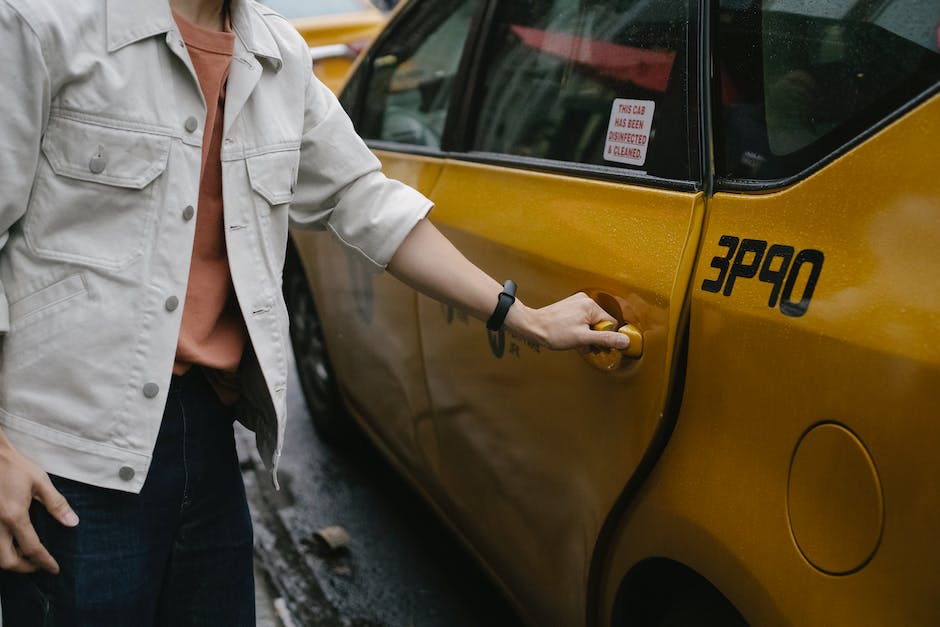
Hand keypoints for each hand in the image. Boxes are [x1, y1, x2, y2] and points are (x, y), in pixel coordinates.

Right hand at [0, 440, 78, 573]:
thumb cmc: (12, 465)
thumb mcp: (39, 481)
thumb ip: (56, 503)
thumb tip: (72, 522)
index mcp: (14, 516)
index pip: (32, 548)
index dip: (44, 562)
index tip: (53, 568)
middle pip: (7, 561)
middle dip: (24, 567)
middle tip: (39, 564)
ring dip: (11, 560)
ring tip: (27, 554)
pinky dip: (2, 549)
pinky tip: (13, 542)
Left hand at [506, 292, 630, 351]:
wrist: (533, 326)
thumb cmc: (554, 332)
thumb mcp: (583, 339)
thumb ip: (605, 340)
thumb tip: (624, 341)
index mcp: (590, 305)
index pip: (610, 323)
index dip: (603, 337)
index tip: (593, 344)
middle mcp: (585, 300)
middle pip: (601, 322)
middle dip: (594, 336)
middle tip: (583, 344)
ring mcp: (577, 302)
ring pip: (592, 322)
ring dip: (587, 334)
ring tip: (575, 339)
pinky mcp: (570, 306)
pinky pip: (583, 319)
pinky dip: (580, 328)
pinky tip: (571, 334)